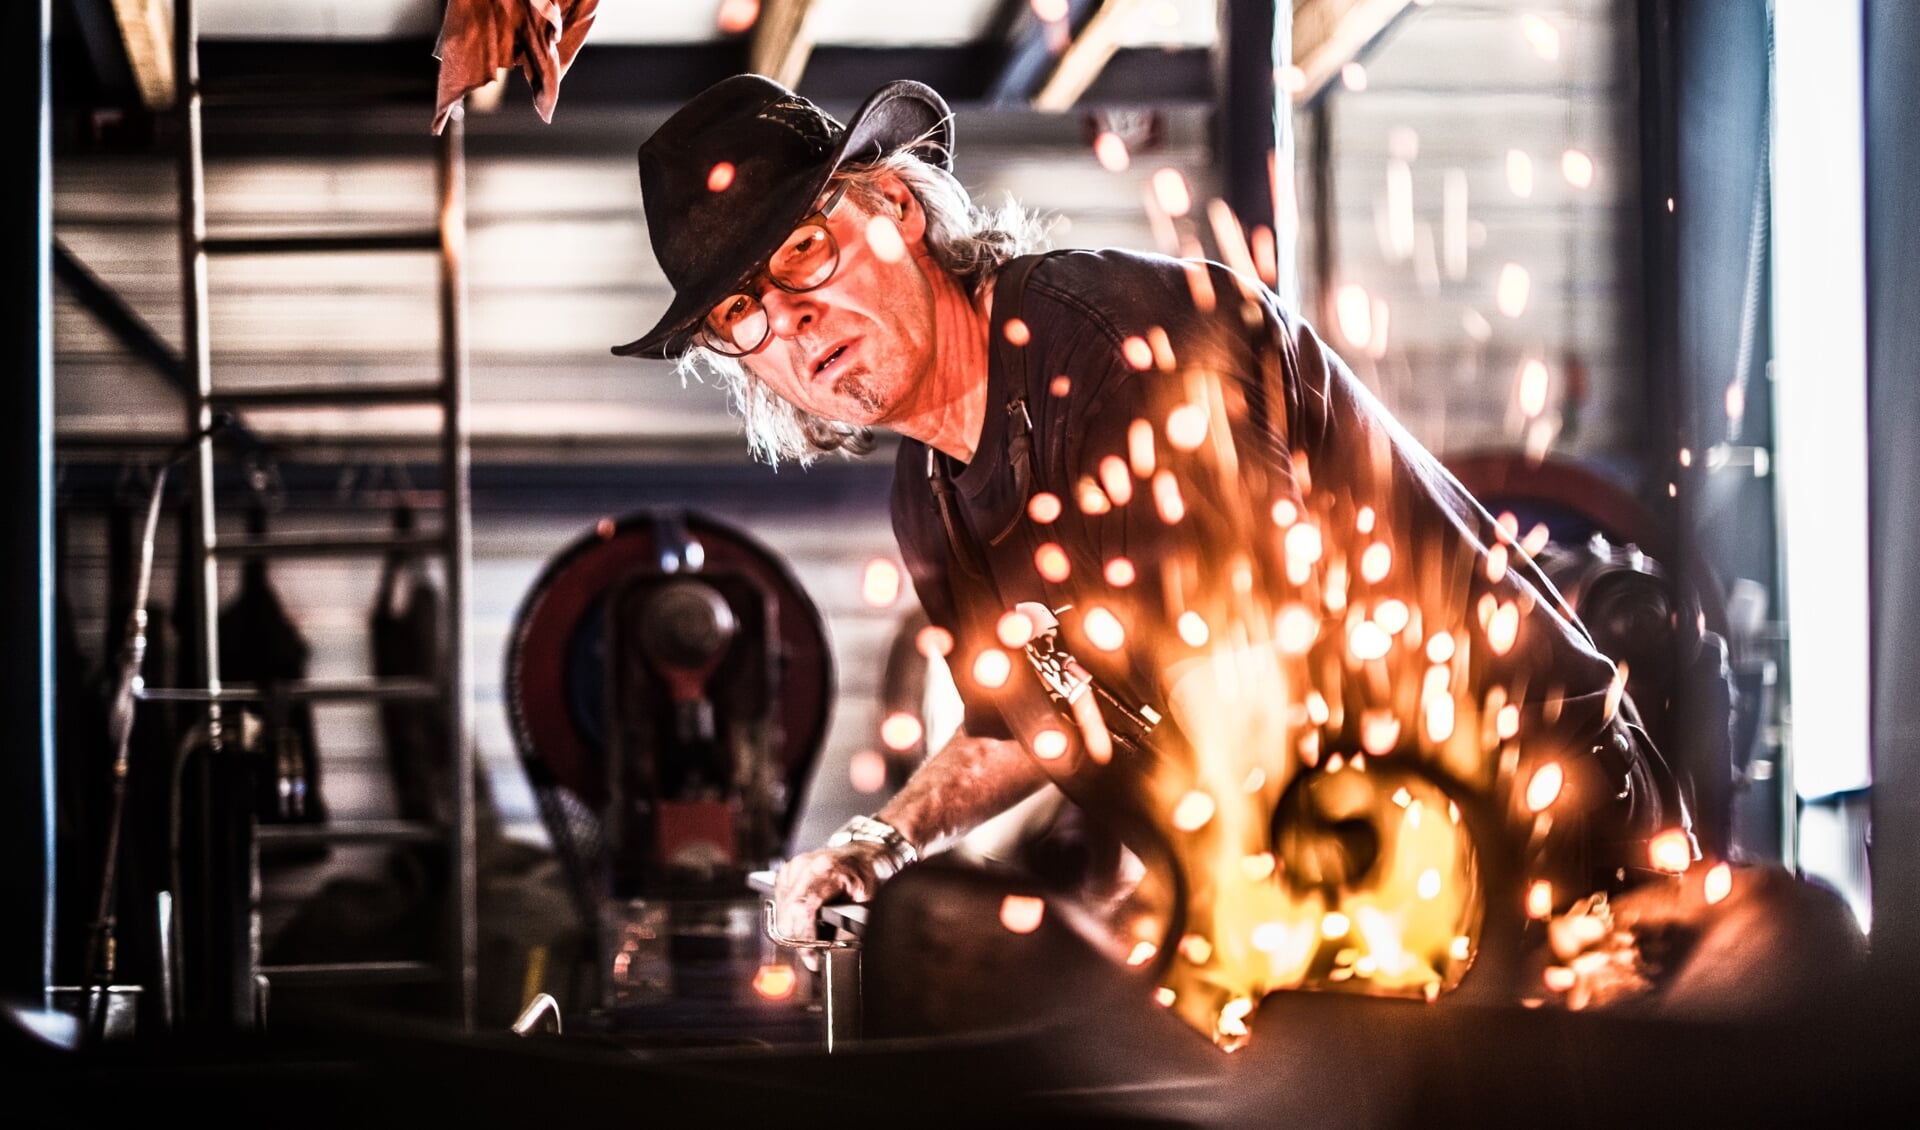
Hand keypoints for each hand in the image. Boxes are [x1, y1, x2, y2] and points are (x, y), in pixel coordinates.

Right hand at [769, 840, 907, 962]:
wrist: (864, 852)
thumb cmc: (868, 874)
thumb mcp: (868, 900)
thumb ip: (850, 925)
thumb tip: (835, 952)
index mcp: (825, 870)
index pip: (801, 910)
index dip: (805, 939)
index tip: (814, 959)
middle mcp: (803, 866)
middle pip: (787, 915)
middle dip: (800, 940)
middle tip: (817, 954)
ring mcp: (791, 868)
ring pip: (782, 914)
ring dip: (796, 930)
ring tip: (817, 934)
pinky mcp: (785, 874)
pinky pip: (781, 906)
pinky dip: (793, 919)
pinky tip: (810, 919)